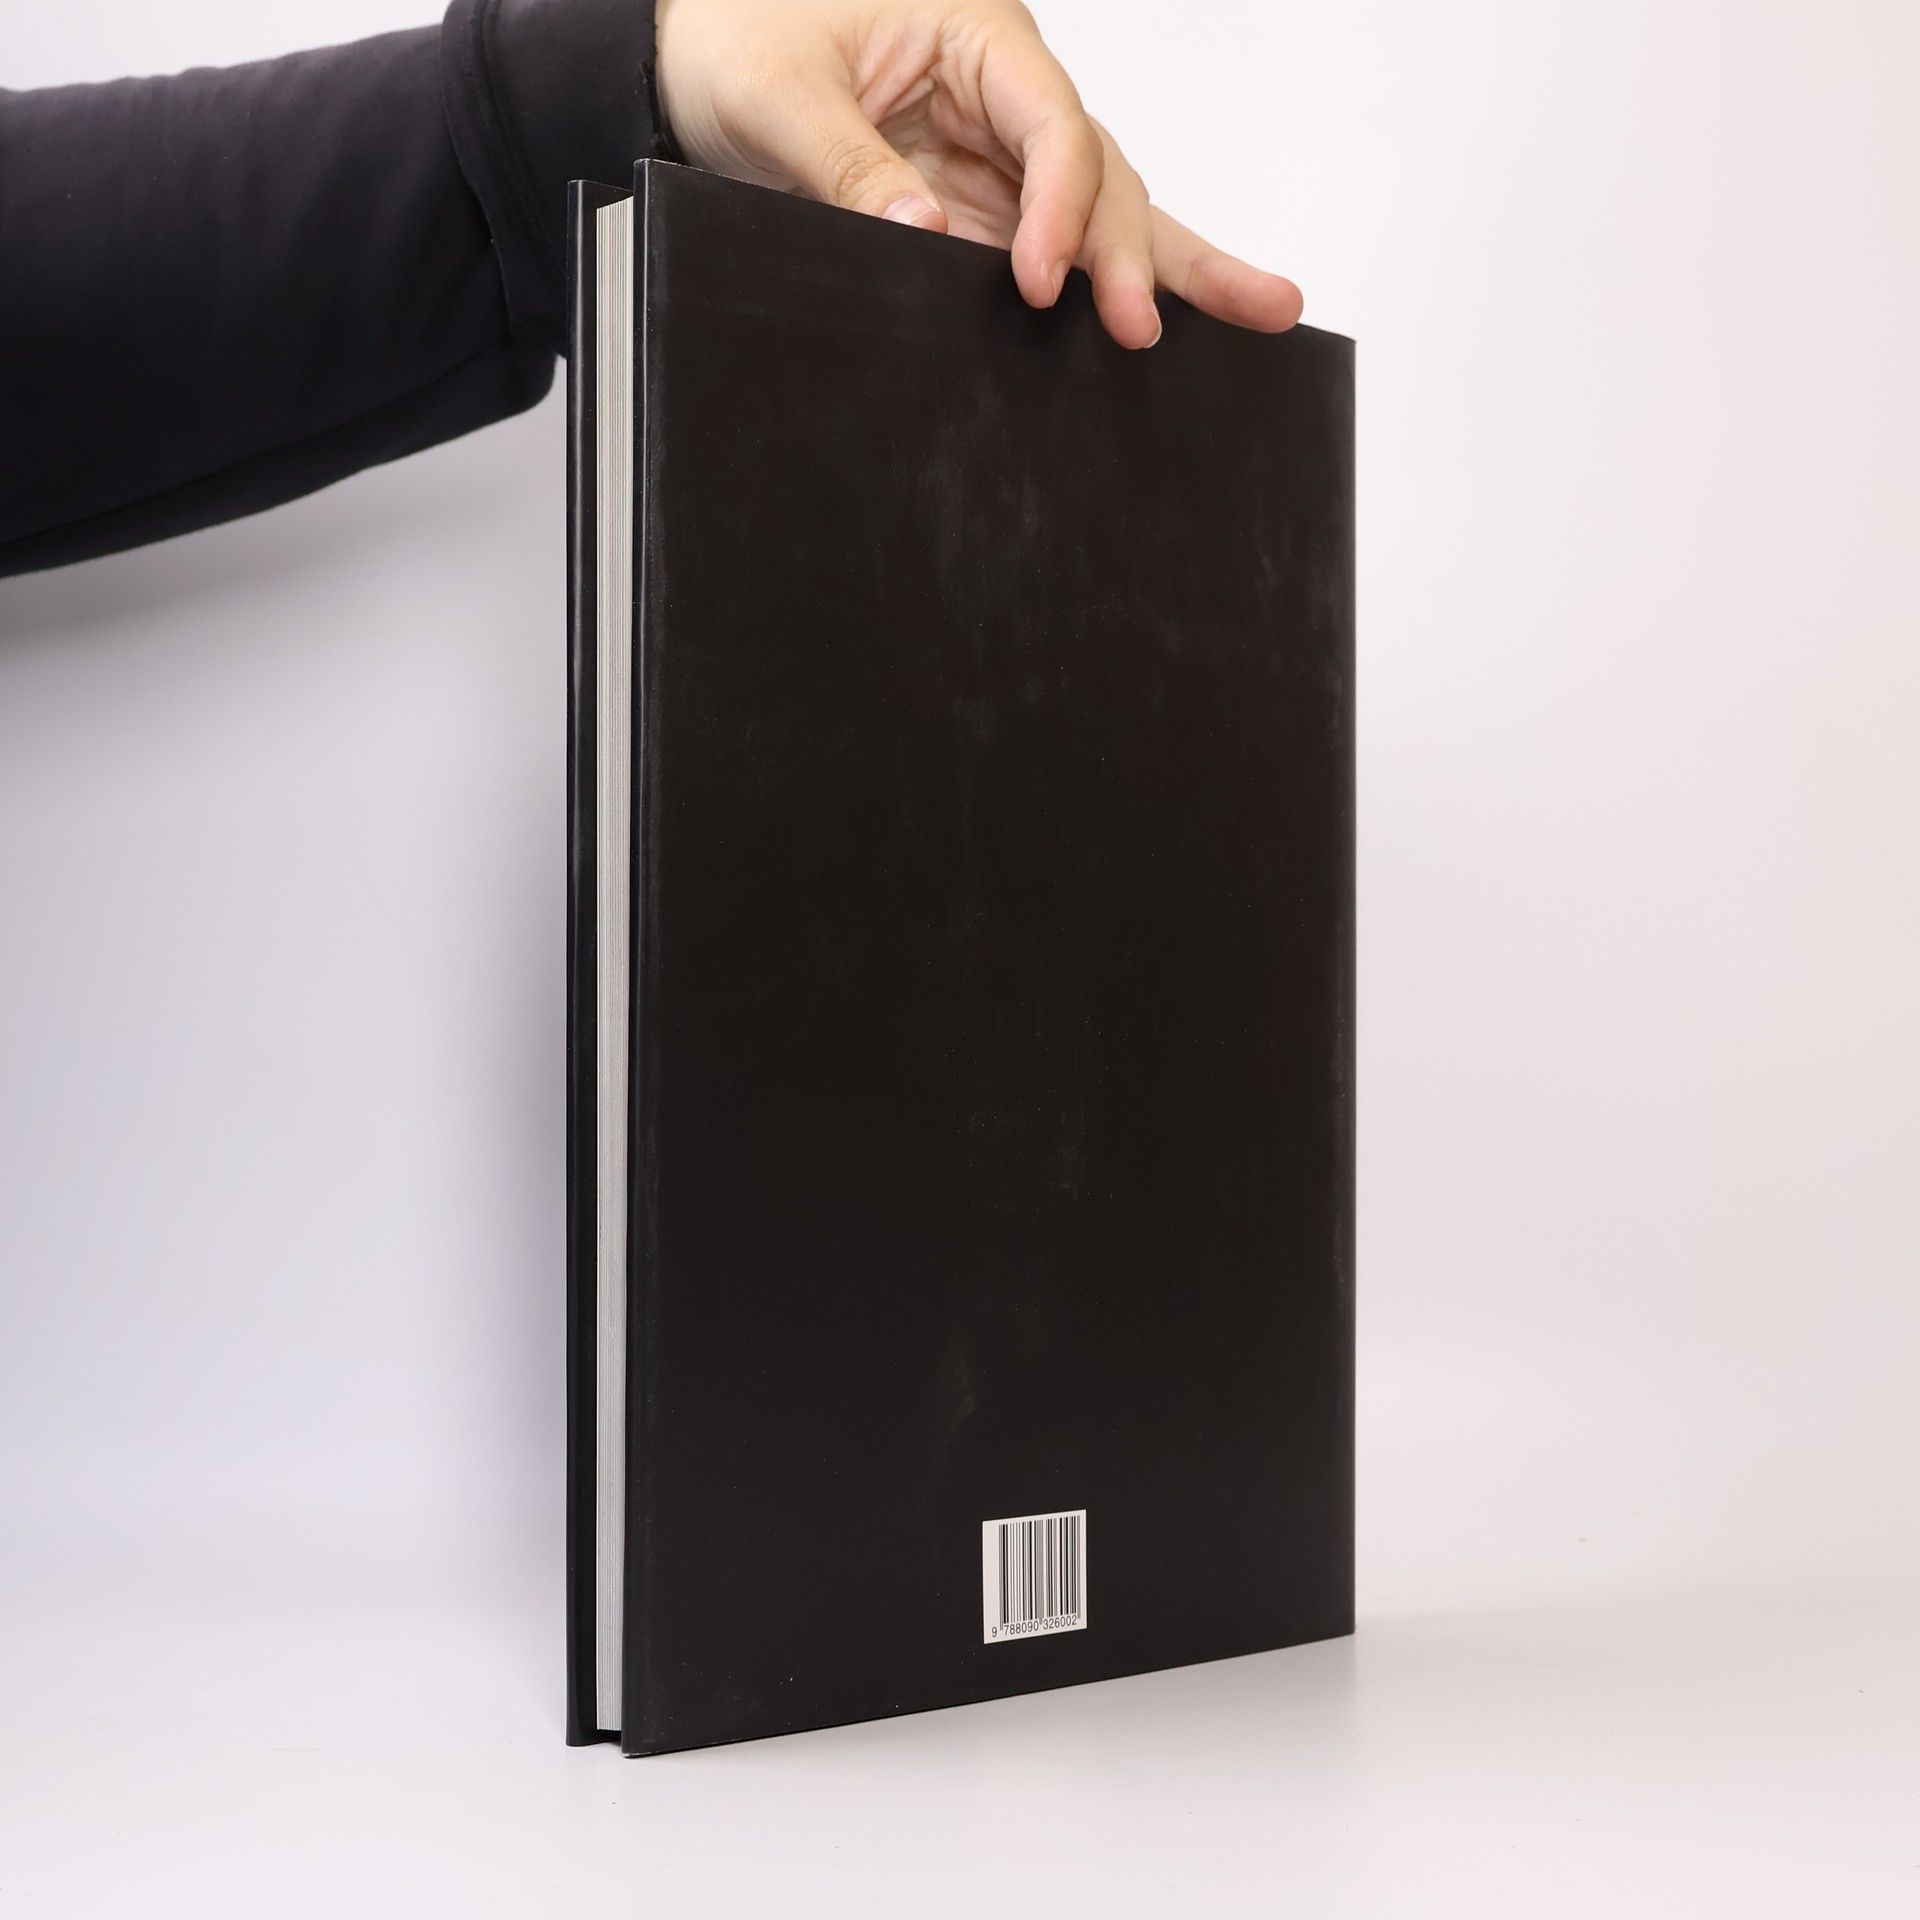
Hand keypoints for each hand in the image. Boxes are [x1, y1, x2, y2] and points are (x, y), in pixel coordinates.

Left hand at [654, 0, 1302, 348]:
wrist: (687, 53)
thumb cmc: (733, 36)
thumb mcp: (779, 98)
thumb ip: (850, 168)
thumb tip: (922, 239)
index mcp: (972, 30)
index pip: (1050, 124)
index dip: (1057, 207)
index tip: (1037, 284)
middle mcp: (1004, 87)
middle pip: (1101, 171)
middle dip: (1134, 253)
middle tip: (1147, 328)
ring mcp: (1000, 150)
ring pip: (1105, 207)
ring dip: (1174, 263)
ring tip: (1266, 309)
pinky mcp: (982, 201)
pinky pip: (1059, 240)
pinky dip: (1111, 279)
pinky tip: (1177, 313)